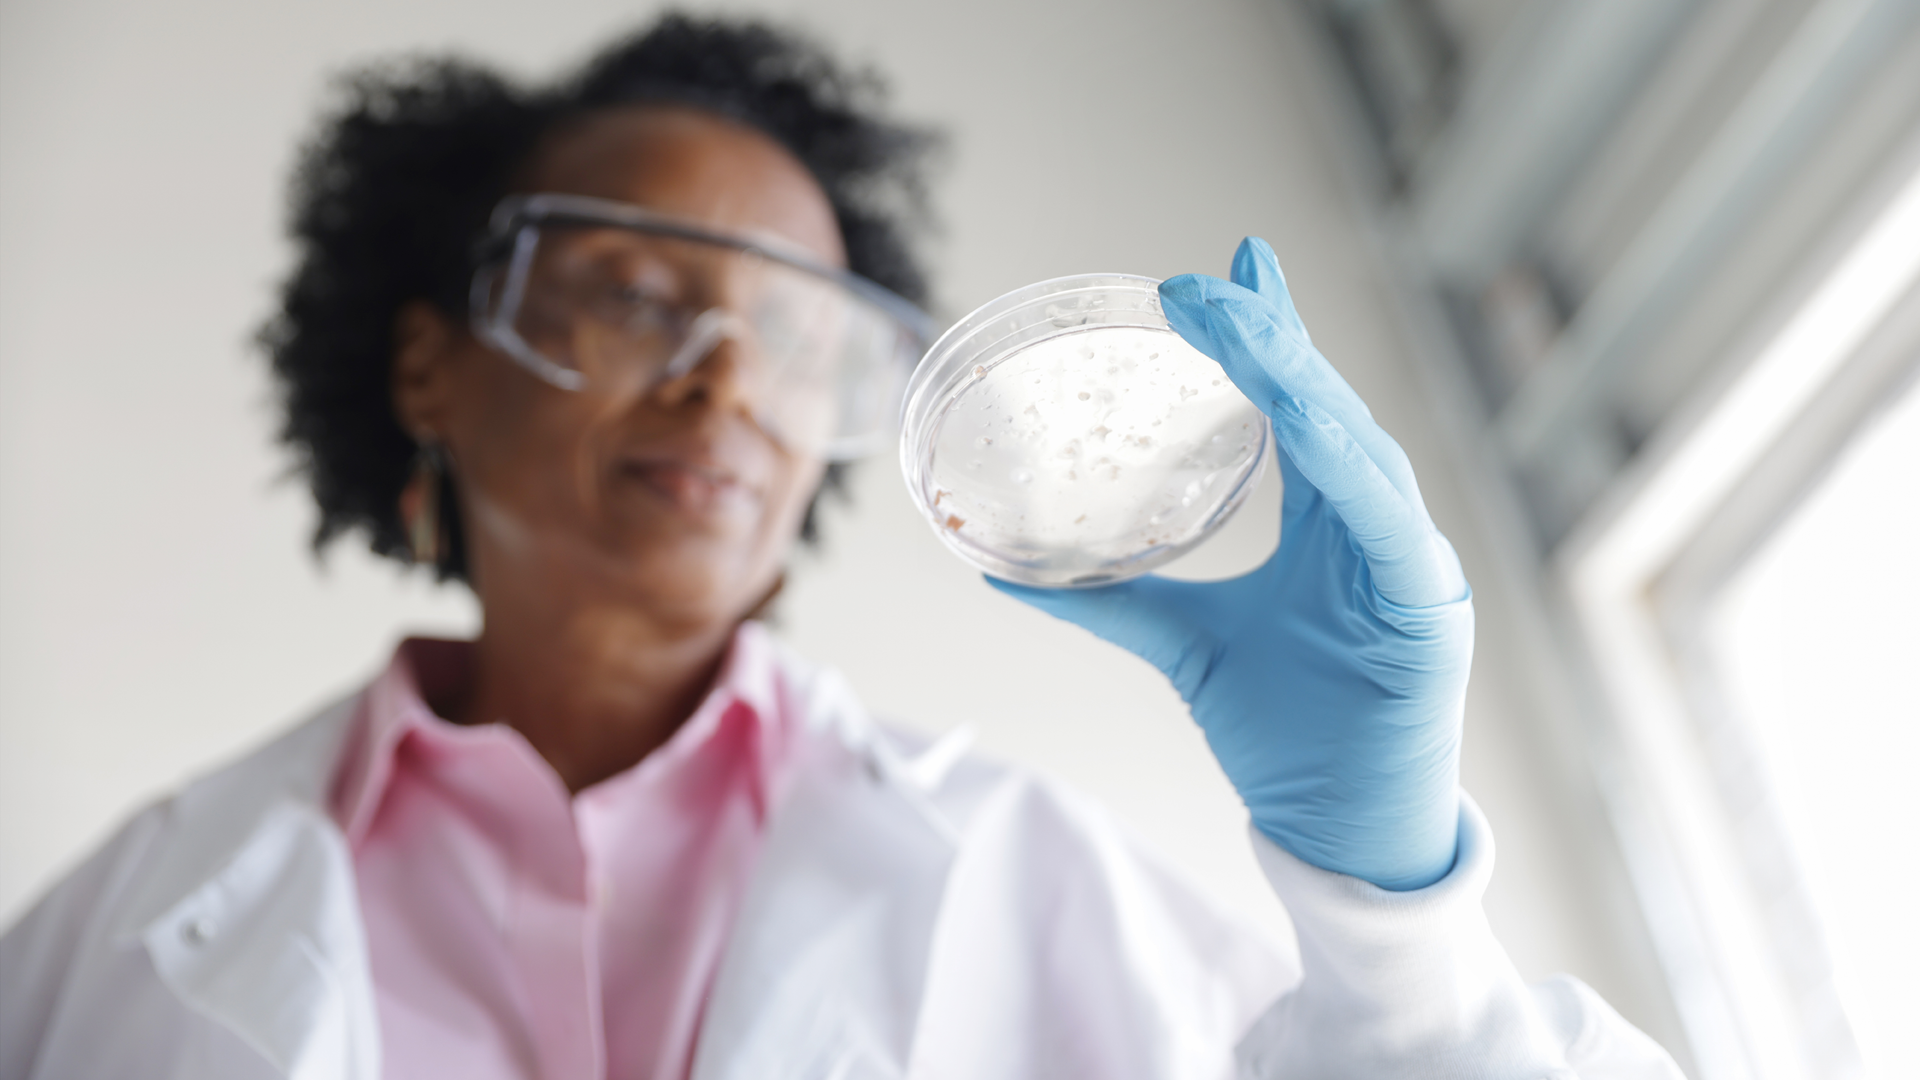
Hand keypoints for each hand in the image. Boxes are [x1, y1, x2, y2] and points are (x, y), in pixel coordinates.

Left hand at [992, 238, 1471, 890]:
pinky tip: (1312, 422)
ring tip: (1243, 326)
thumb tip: (1001, 575)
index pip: (1296, 408)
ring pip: (1357, 447)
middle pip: (1326, 408)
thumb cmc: (1286, 735)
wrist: (1340, 831)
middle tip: (1215, 278)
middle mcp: (1371, 525)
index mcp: (1328, 523)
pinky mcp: (1428, 603)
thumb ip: (1108, 602)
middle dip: (1274, 336)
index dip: (1270, 334)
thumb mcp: (1184, 647)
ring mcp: (1406, 559)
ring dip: (1301, 382)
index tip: (1229, 265)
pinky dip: (1350, 467)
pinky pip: (1387, 520)